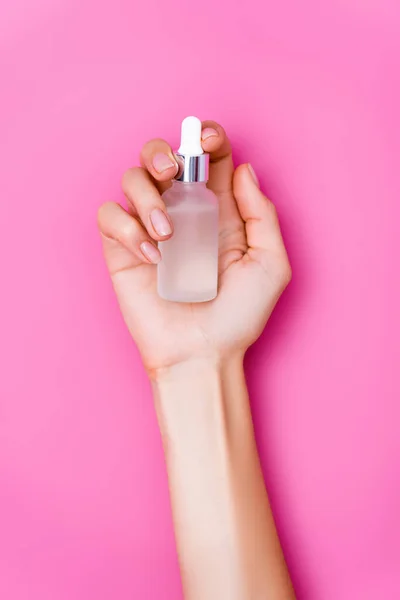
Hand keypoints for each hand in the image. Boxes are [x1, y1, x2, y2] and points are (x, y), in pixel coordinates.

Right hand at [98, 120, 290, 375]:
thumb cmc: (239, 316)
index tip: (207, 140)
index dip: (205, 137)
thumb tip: (243, 169)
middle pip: (160, 156)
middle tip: (172, 170)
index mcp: (218, 210)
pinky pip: (109, 216)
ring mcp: (149, 230)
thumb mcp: (269, 263)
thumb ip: (262, 213)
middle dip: (162, 150)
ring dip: (145, 196)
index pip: (207, 157)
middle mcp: (182, 213)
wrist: (202, 355)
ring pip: (131, 178)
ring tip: (166, 233)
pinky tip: (150, 258)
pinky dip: (126, 228)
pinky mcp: (122, 250)